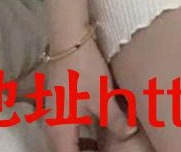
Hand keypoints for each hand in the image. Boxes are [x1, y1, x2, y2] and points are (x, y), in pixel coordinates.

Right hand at [38, 36, 140, 150]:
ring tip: (98, 147)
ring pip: (63, 142)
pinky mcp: (55, 104)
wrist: (69, 38)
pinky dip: (76, 136)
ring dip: (79, 147)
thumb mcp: (103, 96)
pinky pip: (63, 130)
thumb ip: (117, 120)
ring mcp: (51, 115)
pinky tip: (91, 131)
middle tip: (101, 150)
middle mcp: (51, 126)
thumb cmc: (83, 68)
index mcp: (59, 131)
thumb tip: (130, 133)